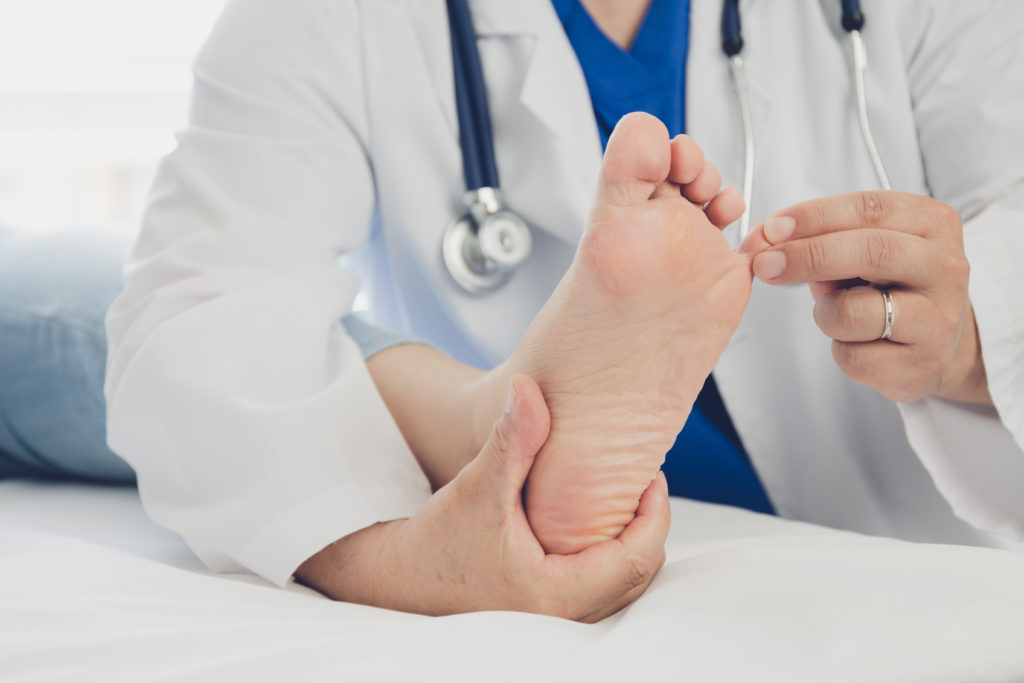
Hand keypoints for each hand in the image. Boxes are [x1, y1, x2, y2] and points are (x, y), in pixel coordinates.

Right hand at [296, 375, 670, 621]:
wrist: (405, 575)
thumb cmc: (440, 536)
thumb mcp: (478, 484)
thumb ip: (510, 439)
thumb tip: (528, 387)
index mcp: (554, 591)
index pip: (635, 558)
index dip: (654, 513)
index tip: (651, 473)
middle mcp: (564, 614)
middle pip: (640, 573)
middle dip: (649, 524)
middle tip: (642, 479)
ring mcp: (561, 618)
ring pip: (627, 584)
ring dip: (634, 539)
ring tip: (626, 495)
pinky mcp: (555, 611)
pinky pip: (607, 587)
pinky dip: (615, 553)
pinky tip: (601, 519)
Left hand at [740, 191, 990, 405]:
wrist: (935, 344)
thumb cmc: (886, 286)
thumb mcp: (860, 250)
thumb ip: (818, 238)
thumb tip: (762, 240)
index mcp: (932, 223)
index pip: (870, 208)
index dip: (814, 216)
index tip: (772, 228)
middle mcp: (945, 267)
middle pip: (871, 250)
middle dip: (808, 255)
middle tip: (765, 264)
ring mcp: (938, 318)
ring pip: (856, 310)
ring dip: (824, 312)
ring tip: (833, 313)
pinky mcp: (924, 363)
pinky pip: (856, 357)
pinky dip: (839, 349)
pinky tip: (855, 342)